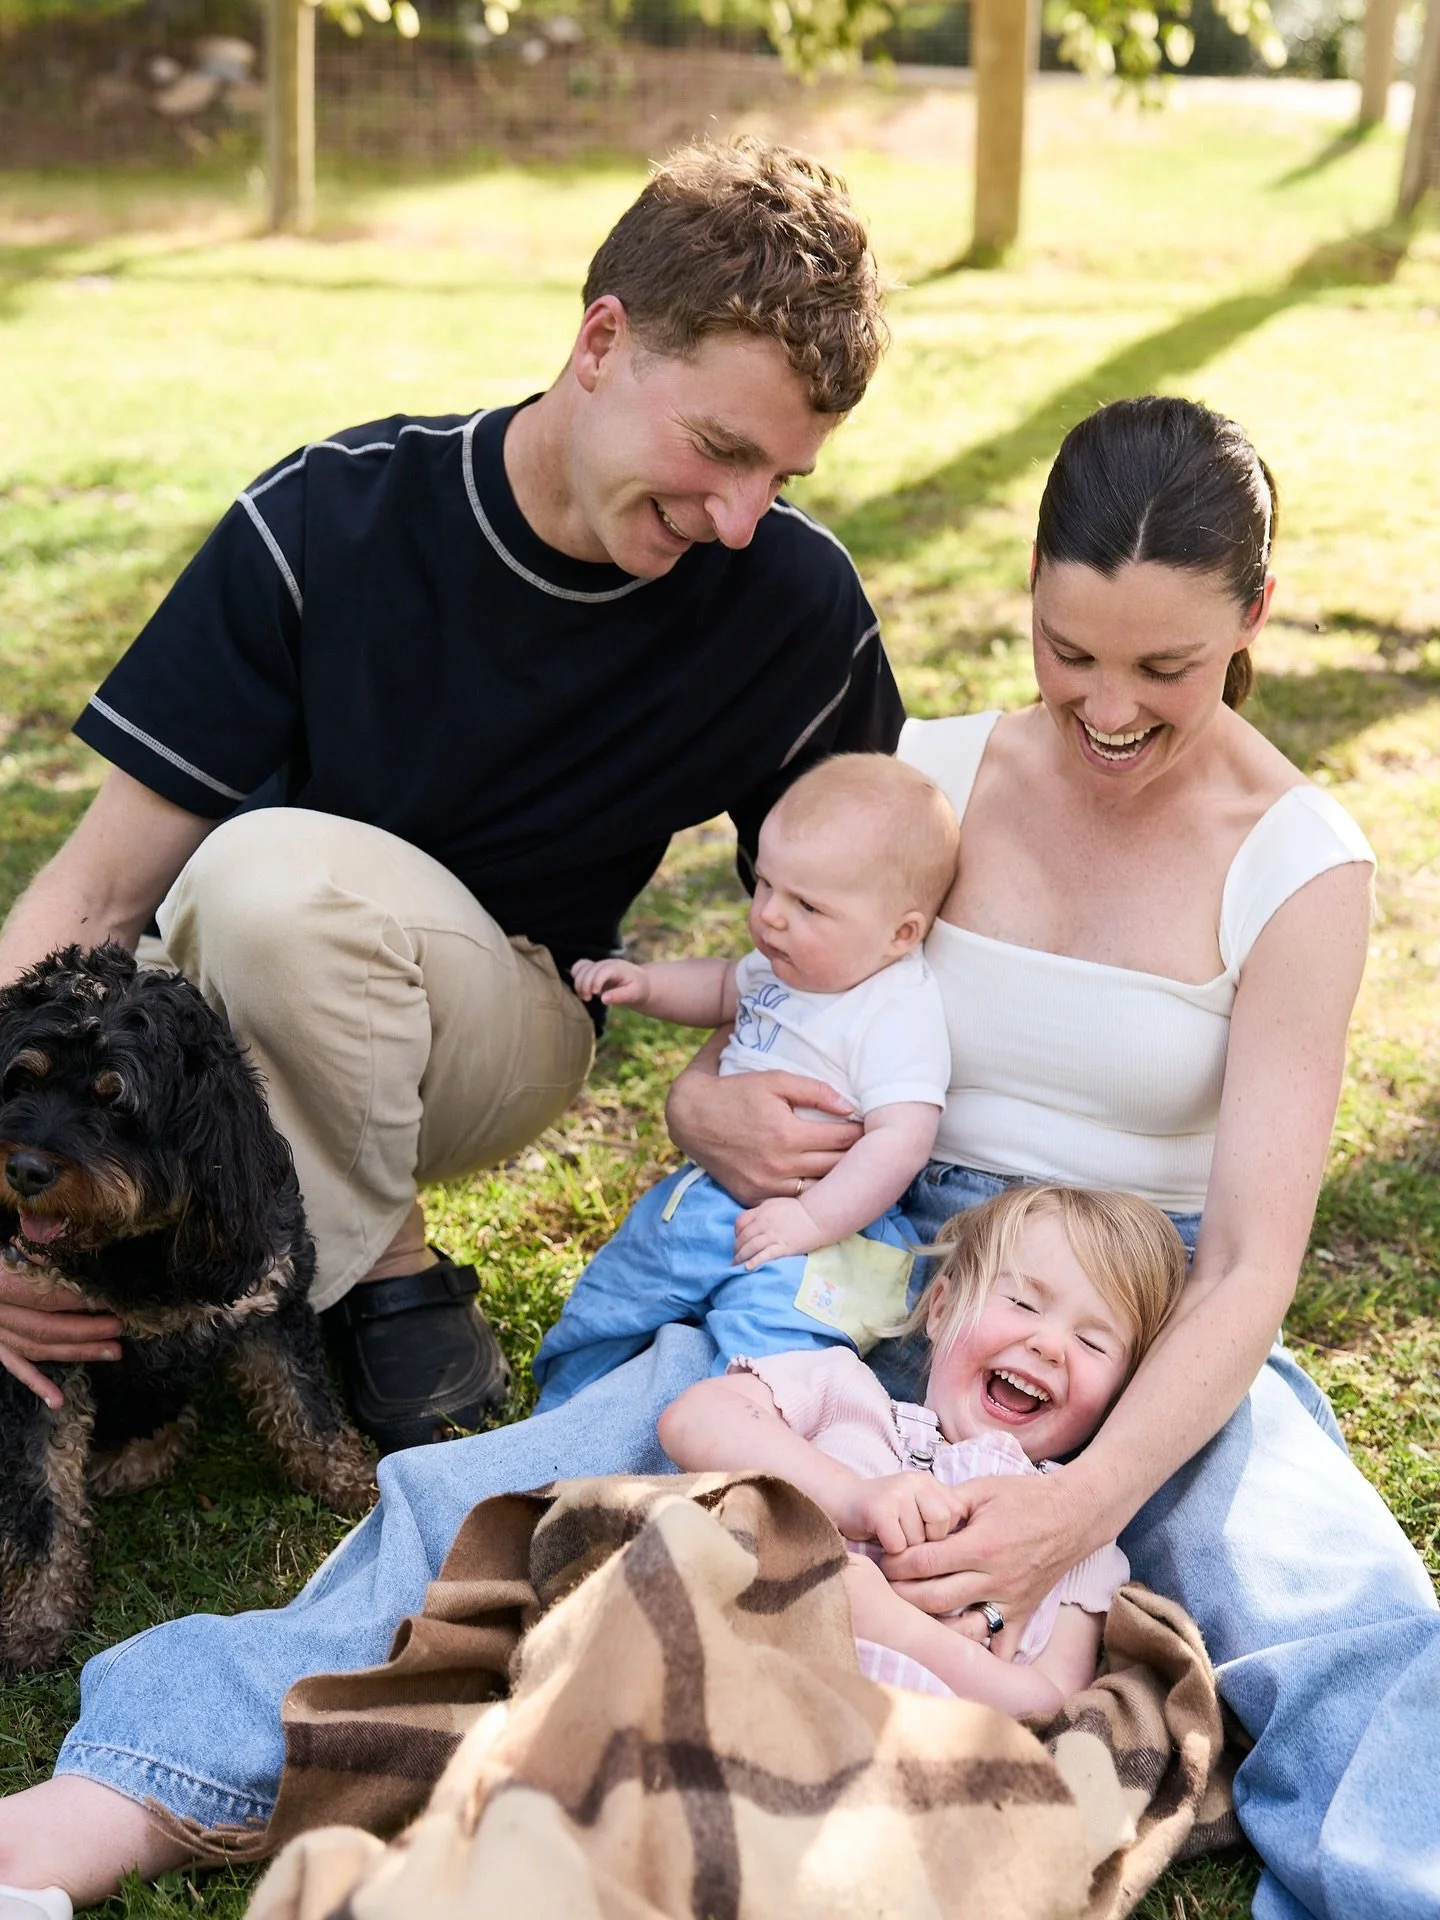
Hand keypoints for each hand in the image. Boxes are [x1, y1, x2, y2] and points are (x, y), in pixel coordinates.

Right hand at [0, 1256, 123, 1408]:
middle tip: (121, 1327)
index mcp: (1, 1282)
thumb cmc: (0, 1259)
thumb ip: (39, 1247)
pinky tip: (58, 1401)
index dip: (80, 1300)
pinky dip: (36, 1384)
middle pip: (45, 1326)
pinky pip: (15, 1366)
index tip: (112, 1299)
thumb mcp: (14, 1247)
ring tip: (113, 1352)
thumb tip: (73, 1241)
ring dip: (76, 1352)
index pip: (47, 1295)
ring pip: (36, 1348)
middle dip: (87, 1329)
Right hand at [570, 957, 648, 1006]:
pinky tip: (581, 990)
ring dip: (578, 983)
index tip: (595, 995)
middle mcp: (606, 963)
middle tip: (588, 1000)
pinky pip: (579, 967)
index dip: (595, 981)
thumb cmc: (637, 989)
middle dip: (585, 985)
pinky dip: (576, 977)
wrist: (639, 983)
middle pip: (589, 970)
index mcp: (618, 968)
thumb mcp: (634, 994)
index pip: (602, 971)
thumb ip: (620, 996)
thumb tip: (603, 999)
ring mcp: (598, 965)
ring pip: (581, 968)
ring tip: (584, 997)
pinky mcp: (592, 969)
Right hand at [666, 1041, 862, 1206]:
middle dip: (858, 1157)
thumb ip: (815, 1091)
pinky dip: (811, 1193)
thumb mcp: (774, 1080)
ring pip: (819, 1191)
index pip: (843, 1139)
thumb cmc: (736, 1092)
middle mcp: (779, 1166)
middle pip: (837, 1168)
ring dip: (839, 1179)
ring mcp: (766, 1186)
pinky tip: (824, 1183)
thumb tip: (850, 1107)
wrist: (690, 1117)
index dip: (863, 1132)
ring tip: (855, 1167)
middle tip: (875, 1149)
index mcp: (788, 1134)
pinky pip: (793, 1201)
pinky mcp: (754, 1198)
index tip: (875, 1127)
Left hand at [733, 1196, 826, 1267]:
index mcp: (762, 1211)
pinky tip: (748, 1268)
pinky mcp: (783, 1247)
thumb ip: (762, 1211)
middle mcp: (764, 1222)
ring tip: (736, 1265)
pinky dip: (754, 1262)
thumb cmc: (799, 1209)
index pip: (740, 1222)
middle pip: (743, 1237)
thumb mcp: (776, 1204)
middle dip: (736, 1248)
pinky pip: (765, 1255)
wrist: (818, 1216)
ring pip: (751, 1247)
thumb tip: (751, 1223)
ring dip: (741, 1257)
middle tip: (734, 1257)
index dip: (736, 1233)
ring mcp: (773, 1235)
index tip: (737, 1241)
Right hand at [837, 1472, 968, 1555]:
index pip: (956, 1513)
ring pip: (918, 1539)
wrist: (841, 1502)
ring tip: (891, 1536)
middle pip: (941, 1525)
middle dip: (926, 1540)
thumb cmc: (884, 1515)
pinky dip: (890, 1551)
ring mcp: (896, 1492)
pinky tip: (880, 1540)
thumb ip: (939, 1517)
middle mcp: (915, 1481)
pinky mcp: (878, 1508)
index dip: (941, 1532)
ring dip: (905, 1548)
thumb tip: (968, 1546)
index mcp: (929, 1481)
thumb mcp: (916, 1507)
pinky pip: (898, 1545)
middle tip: (906, 1536)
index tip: (922, 1532)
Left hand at [877, 1470, 1086, 1661]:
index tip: (884, 1559)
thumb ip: (946, 1502)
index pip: (925, 1562)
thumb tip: (913, 1513)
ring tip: (912, 1612)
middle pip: (934, 1599)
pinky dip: (982, 1652)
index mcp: (981, 1545)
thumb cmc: (1025, 1496)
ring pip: (960, 1626)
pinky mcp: (1024, 1613)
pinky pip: (1001, 1645)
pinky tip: (960, 1648)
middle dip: (902, 1594)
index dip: (897, 1562)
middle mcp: (994, 1578)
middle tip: (887, 1586)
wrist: (1073, 1514)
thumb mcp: (982, 1488)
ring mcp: (1010, 1600)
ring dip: (932, 1624)